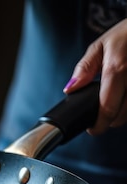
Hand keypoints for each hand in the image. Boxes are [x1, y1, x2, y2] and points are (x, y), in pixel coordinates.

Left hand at [63, 19, 126, 134]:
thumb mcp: (101, 45)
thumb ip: (85, 68)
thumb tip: (70, 89)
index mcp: (117, 68)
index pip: (107, 108)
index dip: (98, 125)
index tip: (92, 129)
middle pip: (121, 115)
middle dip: (109, 121)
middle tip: (100, 117)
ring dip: (122, 115)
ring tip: (112, 106)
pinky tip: (123, 99)